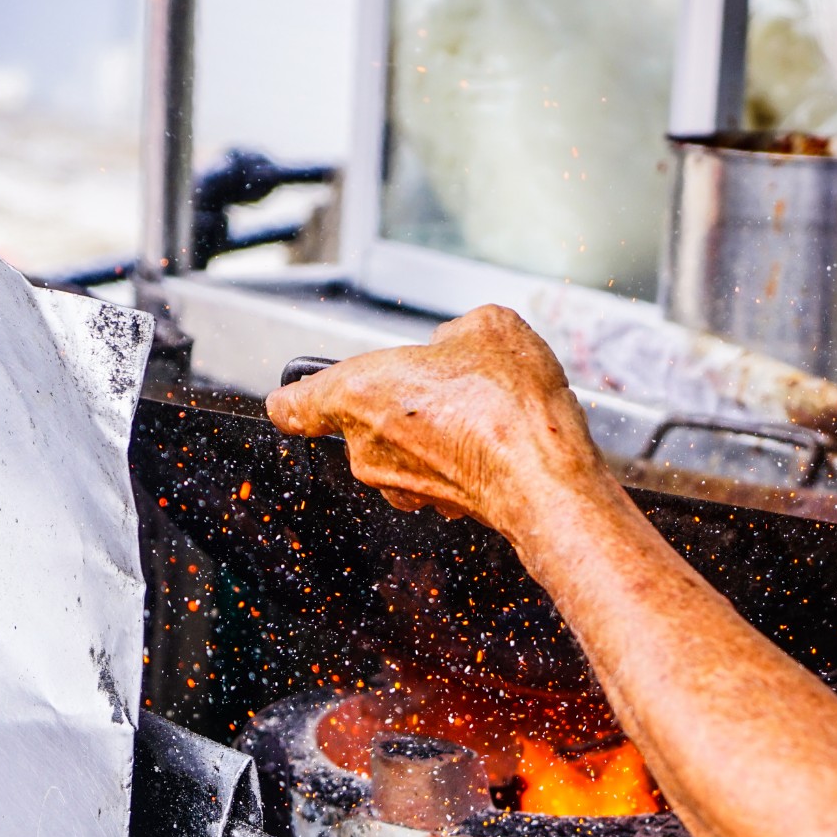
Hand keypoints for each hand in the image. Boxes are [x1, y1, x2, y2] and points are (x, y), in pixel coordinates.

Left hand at [265, 305, 607, 536]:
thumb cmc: (504, 408)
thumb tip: (458, 344)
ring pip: (401, 449)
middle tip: (441, 383)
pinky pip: (437, 474)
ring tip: (479, 410)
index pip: (293, 407)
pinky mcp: (436, 508)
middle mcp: (367, 448)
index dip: (298, 395)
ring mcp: (399, 485)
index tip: (303, 390)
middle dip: (399, 400)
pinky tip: (496, 439)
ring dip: (431, 432)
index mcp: (357, 394)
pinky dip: (460, 459)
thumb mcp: (485, 328)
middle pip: (362, 420)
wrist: (544, 477)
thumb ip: (457, 332)